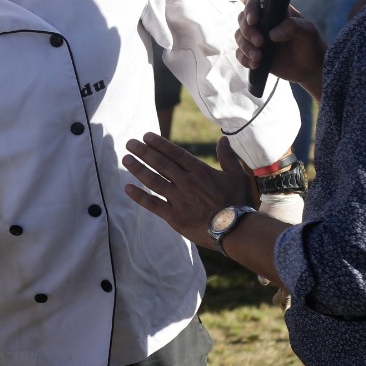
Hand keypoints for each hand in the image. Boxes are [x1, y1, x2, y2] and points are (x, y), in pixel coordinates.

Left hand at [122, 134, 254, 249]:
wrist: (236, 229)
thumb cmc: (238, 202)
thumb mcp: (237, 176)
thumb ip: (227, 157)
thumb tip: (223, 139)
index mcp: (200, 171)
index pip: (175, 153)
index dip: (159, 144)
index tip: (146, 136)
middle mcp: (186, 182)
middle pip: (160, 163)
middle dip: (143, 152)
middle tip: (130, 143)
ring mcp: (178, 199)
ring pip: (153, 180)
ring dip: (138, 169)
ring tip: (126, 159)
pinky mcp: (174, 216)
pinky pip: (153, 204)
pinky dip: (139, 196)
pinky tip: (127, 188)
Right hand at [237, 0, 324, 91]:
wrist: (311, 69)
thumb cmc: (311, 45)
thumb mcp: (308, 32)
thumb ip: (293, 26)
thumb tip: (272, 34)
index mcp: (275, 13)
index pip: (255, 2)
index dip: (250, 9)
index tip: (253, 21)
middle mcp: (263, 24)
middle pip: (242, 20)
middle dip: (247, 31)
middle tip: (260, 42)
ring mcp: (257, 39)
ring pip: (239, 37)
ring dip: (245, 47)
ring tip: (258, 57)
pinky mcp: (254, 54)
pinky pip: (240, 54)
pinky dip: (244, 59)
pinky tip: (255, 64)